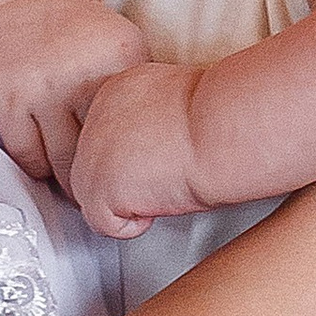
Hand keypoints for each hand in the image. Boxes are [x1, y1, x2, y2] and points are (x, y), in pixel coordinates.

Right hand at [0, 0, 148, 185]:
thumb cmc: (72, 27)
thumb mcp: (122, 43)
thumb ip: (136, 89)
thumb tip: (157, 143)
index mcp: (118, 57)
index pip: (138, 127)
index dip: (140, 156)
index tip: (142, 171)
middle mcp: (80, 76)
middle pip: (101, 152)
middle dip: (105, 177)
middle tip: (110, 189)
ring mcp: (41, 92)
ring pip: (63, 166)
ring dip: (73, 182)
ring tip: (82, 186)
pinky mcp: (7, 105)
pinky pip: (30, 160)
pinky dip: (41, 170)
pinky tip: (50, 165)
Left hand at [69, 58, 205, 237]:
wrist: (225, 127)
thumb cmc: (222, 119)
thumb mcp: (179, 106)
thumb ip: (152, 122)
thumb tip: (148, 150)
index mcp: (119, 89)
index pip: (104, 136)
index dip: (132, 159)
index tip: (163, 161)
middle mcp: (97, 115)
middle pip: (91, 164)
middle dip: (124, 183)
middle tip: (165, 181)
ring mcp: (92, 151)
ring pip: (90, 195)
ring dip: (126, 203)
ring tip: (165, 190)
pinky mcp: (98, 186)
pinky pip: (102, 223)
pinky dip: (132, 226)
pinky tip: (160, 203)